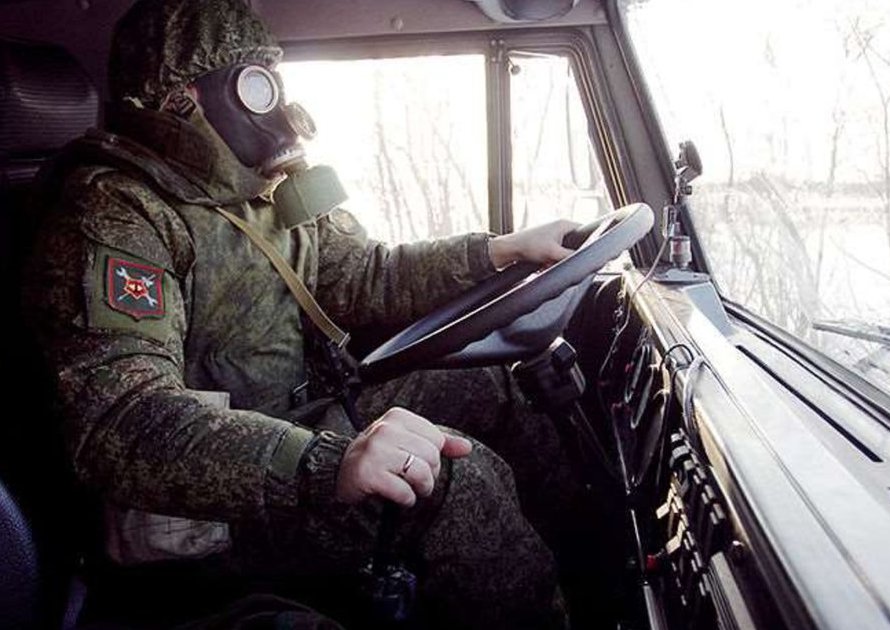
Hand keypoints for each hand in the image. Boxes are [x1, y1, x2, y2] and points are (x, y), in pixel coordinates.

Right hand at [336, 407, 472, 506]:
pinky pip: (404, 492)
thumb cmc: (378, 457)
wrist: (339, 472)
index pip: (436, 439)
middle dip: (428, 475)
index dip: (432, 456)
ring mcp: (375, 451)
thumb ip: (438, 442)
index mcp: (397, 417)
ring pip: (420, 473)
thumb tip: (466, 447)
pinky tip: (396, 496)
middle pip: (431, 456)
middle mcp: (385, 430)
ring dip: (419, 489)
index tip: (417, 461)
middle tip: (413, 479)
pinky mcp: (369, 474)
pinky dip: (405, 499)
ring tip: (409, 489)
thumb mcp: (406, 442)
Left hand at [488, 219, 580, 269]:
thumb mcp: (554, 253)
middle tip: (559, 261)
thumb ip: (570, 257)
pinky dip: (550, 262)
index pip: (585, 231)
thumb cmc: (528, 245)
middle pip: (574, 245)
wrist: (508, 250)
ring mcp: (551, 237)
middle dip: (568, 256)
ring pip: (563, 253)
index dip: (587, 243)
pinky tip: (542, 265)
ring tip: (547, 263)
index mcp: (564, 224)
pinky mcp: (544, 246)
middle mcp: (559, 229)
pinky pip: (554, 256)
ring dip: (557, 261)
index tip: (585, 254)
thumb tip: (584, 261)